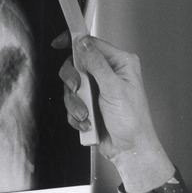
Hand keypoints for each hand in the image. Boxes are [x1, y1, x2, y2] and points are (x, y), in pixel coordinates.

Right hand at [51, 31, 174, 192]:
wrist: (129, 150)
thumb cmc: (132, 121)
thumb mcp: (114, 88)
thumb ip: (97, 63)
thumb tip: (83, 42)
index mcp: (120, 63)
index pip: (93, 43)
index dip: (75, 42)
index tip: (58, 43)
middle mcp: (108, 73)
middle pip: (77, 64)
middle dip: (73, 80)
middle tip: (77, 89)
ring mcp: (98, 89)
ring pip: (72, 86)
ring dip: (75, 103)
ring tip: (86, 115)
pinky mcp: (90, 104)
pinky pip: (72, 102)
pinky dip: (75, 114)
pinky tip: (88, 123)